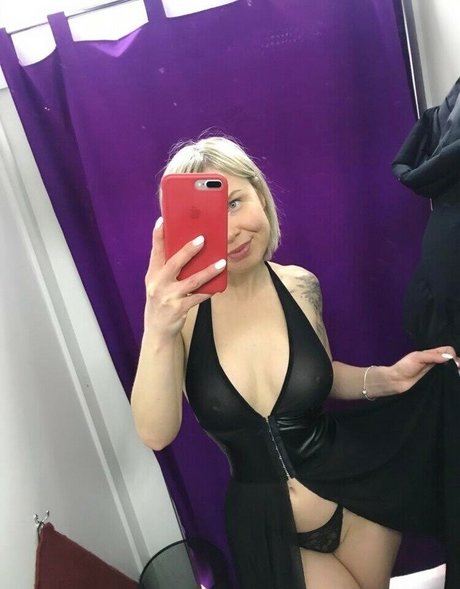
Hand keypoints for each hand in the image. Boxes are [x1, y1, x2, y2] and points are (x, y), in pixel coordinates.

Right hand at [144, 217, 225, 336]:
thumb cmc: (161, 300)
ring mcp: (167, 297)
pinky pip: (197, 297)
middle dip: (188, 250)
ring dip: (208, 271)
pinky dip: (209, 291)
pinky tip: (218, 286)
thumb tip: (187, 249)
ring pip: (192, 281)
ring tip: (222, 263)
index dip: (158, 235)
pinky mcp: (178, 309)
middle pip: (174, 263)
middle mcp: (157, 284)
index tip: (162, 221)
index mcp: (152, 274)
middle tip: (202, 239)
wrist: (157, 330)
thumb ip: (167, 268)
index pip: (155, 251)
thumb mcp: (158, 284)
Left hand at [391, 346, 459, 393]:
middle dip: (457, 363)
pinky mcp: (432, 381)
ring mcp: (434, 371)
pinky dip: (449, 379)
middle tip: (458, 370)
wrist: (395, 381)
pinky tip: (452, 381)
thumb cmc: (404, 367)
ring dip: (454, 371)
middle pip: (451, 360)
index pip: (447, 350)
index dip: (452, 354)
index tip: (454, 363)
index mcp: (430, 354)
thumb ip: (432, 356)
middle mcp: (434, 362)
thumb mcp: (417, 358)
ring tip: (457, 375)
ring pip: (449, 369)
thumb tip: (448, 358)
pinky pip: (444, 378)